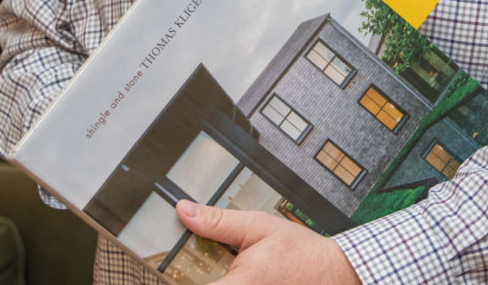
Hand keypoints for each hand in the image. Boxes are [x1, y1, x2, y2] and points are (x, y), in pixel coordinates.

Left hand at [176, 201, 360, 284]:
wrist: (333, 275)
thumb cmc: (300, 253)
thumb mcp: (258, 227)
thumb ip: (218, 223)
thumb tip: (185, 211)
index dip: (168, 277)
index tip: (154, 270)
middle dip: (190, 275)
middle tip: (177, 266)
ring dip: (206, 276)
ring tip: (209, 265)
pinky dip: (224, 282)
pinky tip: (227, 273)